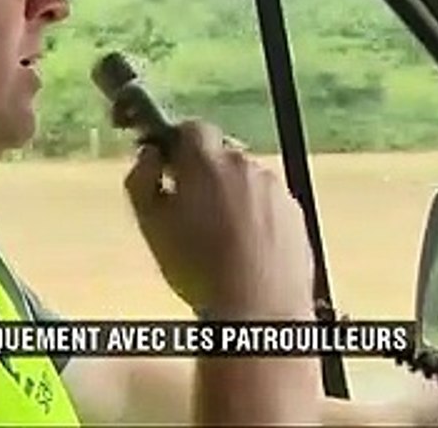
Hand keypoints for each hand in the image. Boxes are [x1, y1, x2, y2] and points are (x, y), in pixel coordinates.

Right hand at [123, 120, 314, 318]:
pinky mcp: (295, 213)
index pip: (190, 129)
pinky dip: (255, 217)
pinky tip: (244, 249)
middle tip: (189, 210)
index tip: (168, 168)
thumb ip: (142, 180)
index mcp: (207, 161)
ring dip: (231, 197)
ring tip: (219, 239)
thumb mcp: (150, 225)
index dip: (176, 145)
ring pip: (245, 181)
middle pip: (220, 156)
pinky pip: (268, 204)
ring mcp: (275, 188)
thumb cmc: (198, 269)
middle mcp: (246, 165)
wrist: (258, 309)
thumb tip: (148, 157)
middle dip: (204, 174)